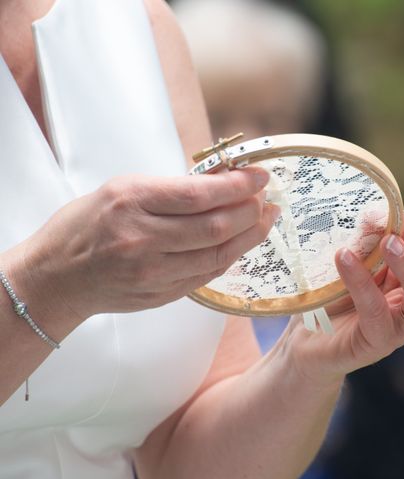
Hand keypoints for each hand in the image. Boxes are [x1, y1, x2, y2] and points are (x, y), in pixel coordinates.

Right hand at [18, 168, 277, 323]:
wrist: (55, 278)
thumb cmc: (85, 226)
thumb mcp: (121, 189)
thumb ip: (171, 189)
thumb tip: (223, 181)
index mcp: (131, 202)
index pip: (199, 194)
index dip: (238, 185)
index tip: (260, 176)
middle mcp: (142, 238)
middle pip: (215, 226)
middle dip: (250, 210)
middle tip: (266, 199)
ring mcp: (152, 272)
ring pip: (218, 254)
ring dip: (249, 236)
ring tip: (265, 219)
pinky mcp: (160, 294)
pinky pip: (207, 275)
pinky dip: (229, 257)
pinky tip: (241, 243)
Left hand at [281, 212, 403, 385]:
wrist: (303, 341)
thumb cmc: (332, 295)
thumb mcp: (353, 258)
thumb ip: (368, 238)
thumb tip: (378, 211)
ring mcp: (399, 327)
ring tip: (386, 242)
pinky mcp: (375, 342)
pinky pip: (376, 312)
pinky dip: (361, 282)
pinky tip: (343, 257)